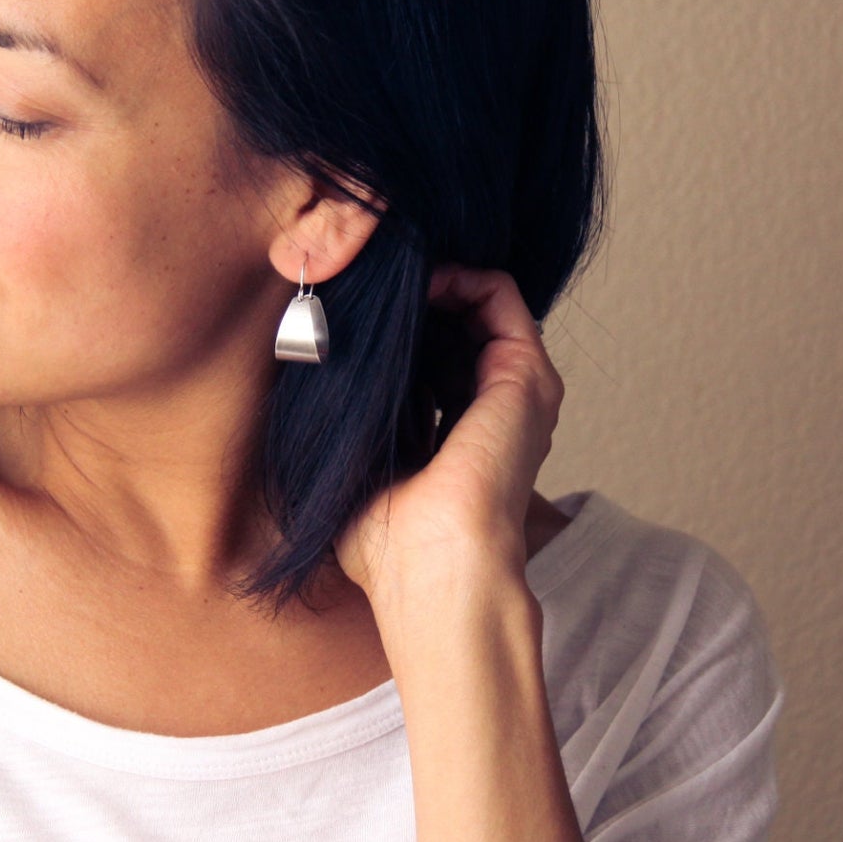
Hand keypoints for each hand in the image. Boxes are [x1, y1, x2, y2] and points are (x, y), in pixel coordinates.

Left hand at [332, 265, 564, 617]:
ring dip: (432, 280)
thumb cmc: (384, 537)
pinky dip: (457, 275)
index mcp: (457, 433)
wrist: (433, 566)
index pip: (433, 355)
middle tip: (372, 284)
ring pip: (479, 303)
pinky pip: (500, 294)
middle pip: (456, 323)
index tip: (356, 308)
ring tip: (392, 279)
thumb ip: (355, 414)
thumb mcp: (358, 460)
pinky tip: (417, 283)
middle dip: (413, 297)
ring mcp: (517, 392)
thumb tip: (315, 360)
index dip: (397, 326)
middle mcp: (493, 409)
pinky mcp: (527, 375)